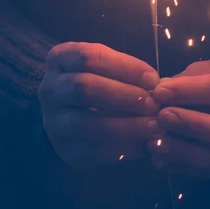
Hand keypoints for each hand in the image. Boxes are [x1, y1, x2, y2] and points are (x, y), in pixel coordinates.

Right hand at [39, 42, 160, 167]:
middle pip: (83, 88)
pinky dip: (122, 149)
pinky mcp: (64, 149)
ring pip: (85, 124)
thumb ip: (129, 72)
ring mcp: (52, 121)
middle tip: (155, 104)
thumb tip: (159, 86)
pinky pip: (92, 151)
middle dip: (124, 96)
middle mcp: (50, 89)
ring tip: (155, 126)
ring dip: (126, 126)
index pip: (89, 57)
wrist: (77, 114)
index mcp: (60, 59)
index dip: (124, 67)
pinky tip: (145, 145)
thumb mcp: (109, 67)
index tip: (153, 79)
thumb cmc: (102, 82)